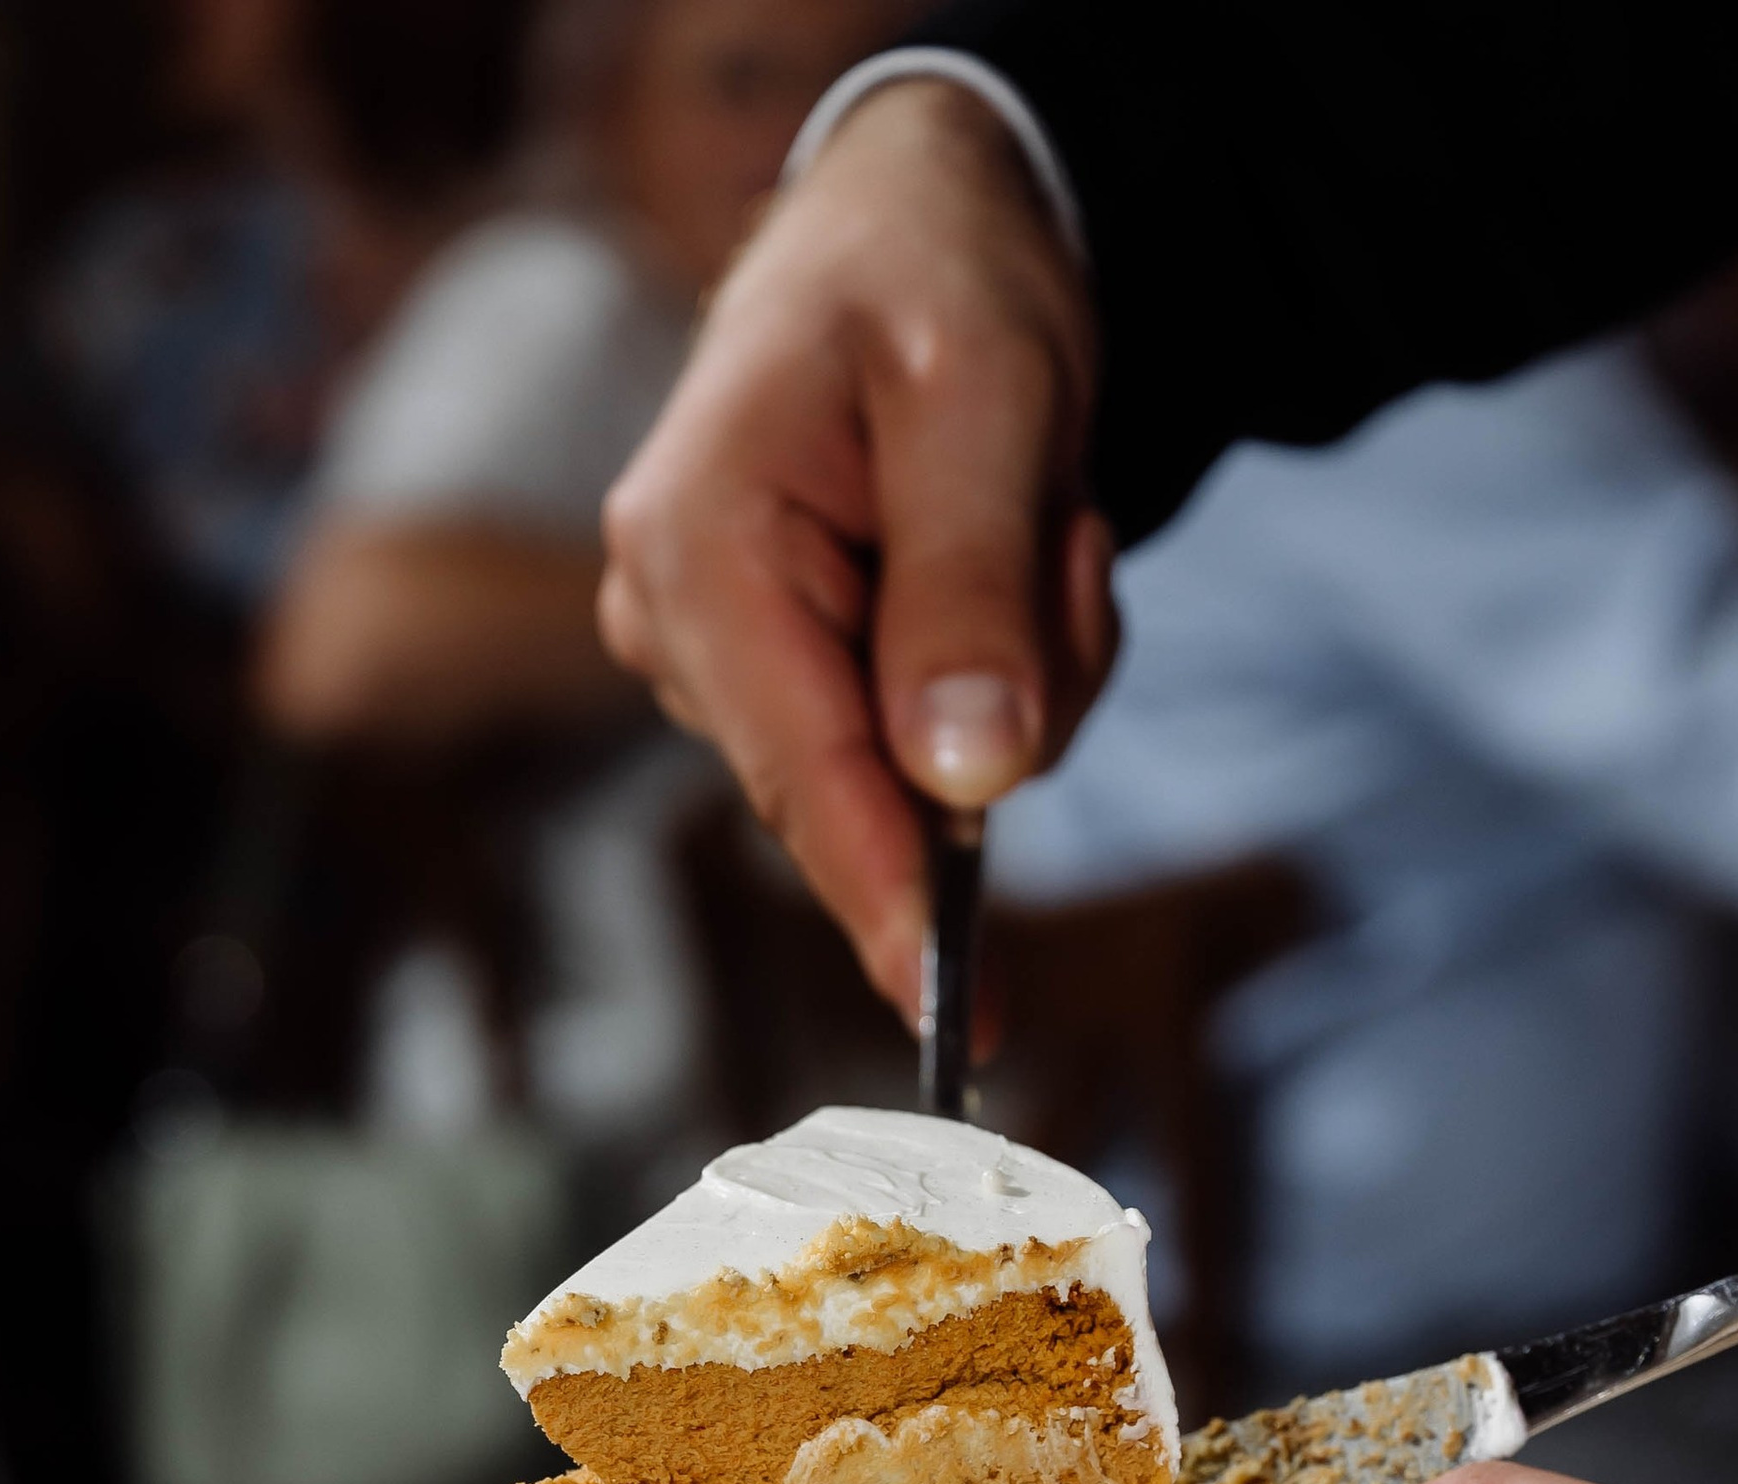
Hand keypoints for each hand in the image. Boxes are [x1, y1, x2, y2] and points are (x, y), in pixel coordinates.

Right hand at [598, 75, 1114, 1025]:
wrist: (915, 218)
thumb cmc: (936, 273)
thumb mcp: (989, 399)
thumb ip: (972, 588)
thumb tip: (963, 781)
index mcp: (699, 544)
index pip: (804, 772)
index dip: (889, 899)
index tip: (952, 1011)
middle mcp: (677, 618)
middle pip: (874, 783)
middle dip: (1006, 697)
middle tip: (1060, 537)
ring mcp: (718, 656)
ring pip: (916, 773)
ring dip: (1019, 667)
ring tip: (1027, 518)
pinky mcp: (775, 675)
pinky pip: (920, 744)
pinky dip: (996, 669)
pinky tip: (998, 557)